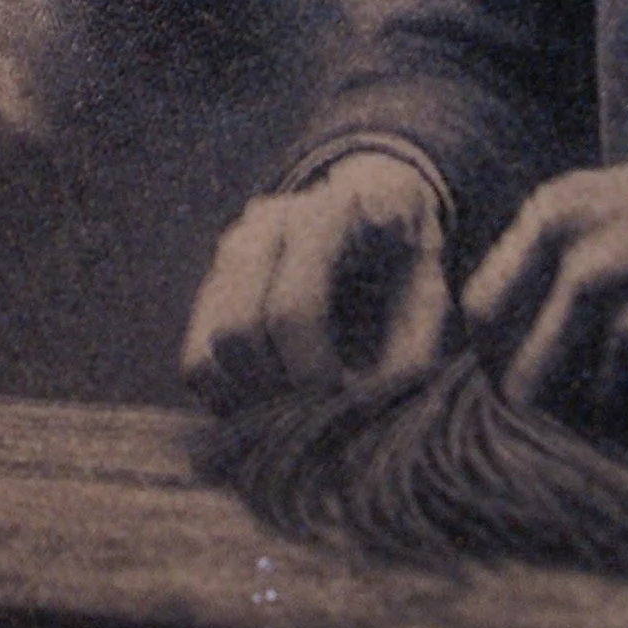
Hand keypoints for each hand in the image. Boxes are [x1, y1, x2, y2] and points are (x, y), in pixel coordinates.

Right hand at [181, 151, 451, 409]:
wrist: (376, 212)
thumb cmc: (406, 261)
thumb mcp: (430, 293)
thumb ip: (410, 348)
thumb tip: (367, 409)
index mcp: (324, 215)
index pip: (291, 311)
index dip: (315, 375)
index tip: (347, 401)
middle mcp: (262, 226)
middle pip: (238, 335)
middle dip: (280, 393)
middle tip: (324, 415)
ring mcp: (227, 256)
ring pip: (207, 355)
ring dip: (251, 401)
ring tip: (301, 413)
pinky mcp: (209, 290)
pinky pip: (196, 364)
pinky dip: (229, 400)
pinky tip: (276, 404)